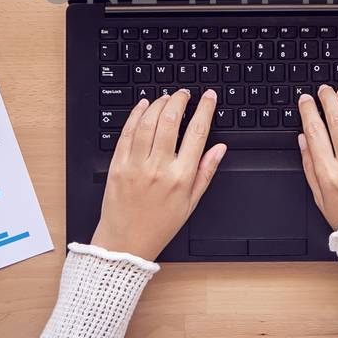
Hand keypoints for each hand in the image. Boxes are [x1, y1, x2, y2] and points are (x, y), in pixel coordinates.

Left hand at [90, 90, 226, 259]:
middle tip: (184, 93)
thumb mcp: (191, 202)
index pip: (197, 133)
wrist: (125, 243)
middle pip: (171, 121)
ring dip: (159, 103)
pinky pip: (127, 133)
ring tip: (166, 98)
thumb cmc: (159, 225)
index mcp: (180, 177)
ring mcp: (135, 165)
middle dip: (180, 100)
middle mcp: (158, 168)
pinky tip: (143, 106)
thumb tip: (220, 148)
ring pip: (148, 122)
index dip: (205, 109)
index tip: (208, 97)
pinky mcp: (117, 165)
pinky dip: (136, 115)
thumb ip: (206, 172)